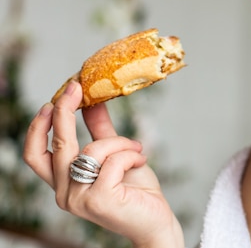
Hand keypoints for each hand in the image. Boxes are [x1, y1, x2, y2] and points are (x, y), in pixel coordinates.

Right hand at [23, 81, 184, 247]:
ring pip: (92, 150)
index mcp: (63, 182)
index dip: (39, 126)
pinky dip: (130, 154)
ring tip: (137, 149)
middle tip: (76, 87)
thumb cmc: (135, 190)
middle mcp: (63, 193)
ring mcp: (78, 199)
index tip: (54, 98)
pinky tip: (141, 161)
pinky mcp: (98, 200)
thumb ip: (101, 131)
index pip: (36, 154)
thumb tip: (90, 102)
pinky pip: (112, 161)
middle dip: (63, 112)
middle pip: (57, 146)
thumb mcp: (116, 155)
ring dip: (120, 142)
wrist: (155, 221)